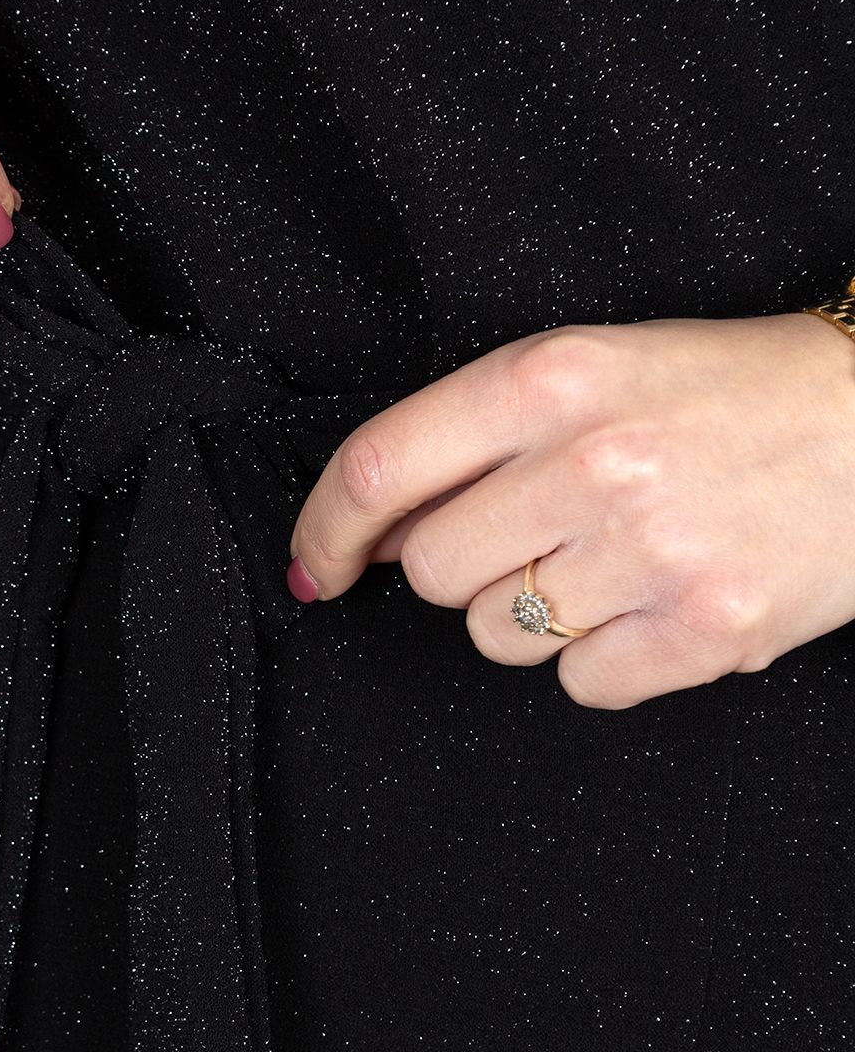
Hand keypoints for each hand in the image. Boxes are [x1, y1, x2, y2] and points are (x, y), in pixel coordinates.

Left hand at [287, 311, 854, 707]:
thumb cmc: (736, 390)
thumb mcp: (598, 367)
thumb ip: (480, 434)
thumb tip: (380, 530)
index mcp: (553, 378)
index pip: (378, 468)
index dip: (324, 530)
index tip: (315, 566)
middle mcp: (593, 463)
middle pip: (433, 571)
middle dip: (462, 566)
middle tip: (534, 534)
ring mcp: (652, 553)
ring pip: (497, 636)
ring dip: (532, 614)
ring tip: (612, 561)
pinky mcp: (706, 631)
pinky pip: (581, 685)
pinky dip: (606, 660)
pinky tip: (656, 603)